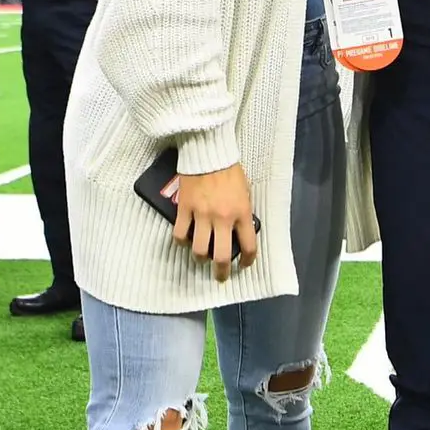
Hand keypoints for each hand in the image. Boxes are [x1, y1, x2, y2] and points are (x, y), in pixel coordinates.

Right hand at [173, 162, 256, 282]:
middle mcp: (222, 218)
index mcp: (242, 212)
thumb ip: (243, 211)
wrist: (209, 153)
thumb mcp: (245, 191)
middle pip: (220, 256)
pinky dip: (182, 241)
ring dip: (200, 258)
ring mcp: (202, 215)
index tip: (244, 264)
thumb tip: (240, 230)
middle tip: (220, 276)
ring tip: (202, 257)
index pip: (248, 244)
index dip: (247, 259)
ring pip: (198, 250)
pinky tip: (186, 240)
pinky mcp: (184, 209)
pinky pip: (180, 235)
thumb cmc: (230, 170)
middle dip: (221, 271)